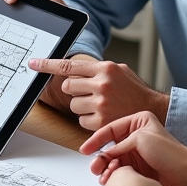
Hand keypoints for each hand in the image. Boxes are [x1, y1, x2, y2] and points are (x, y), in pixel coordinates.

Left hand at [29, 55, 168, 129]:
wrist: (153, 111)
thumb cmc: (134, 90)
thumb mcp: (119, 70)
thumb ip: (96, 69)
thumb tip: (72, 70)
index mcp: (105, 68)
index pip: (69, 65)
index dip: (48, 64)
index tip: (33, 63)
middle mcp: (102, 84)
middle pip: (68, 86)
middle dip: (73, 90)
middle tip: (87, 92)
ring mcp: (101, 104)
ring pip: (74, 104)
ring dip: (82, 106)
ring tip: (100, 105)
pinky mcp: (101, 122)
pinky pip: (81, 120)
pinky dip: (89, 119)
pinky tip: (103, 116)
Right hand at [80, 111, 186, 185]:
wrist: (185, 174)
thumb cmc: (168, 152)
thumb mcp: (140, 140)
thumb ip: (120, 145)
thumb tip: (105, 155)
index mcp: (138, 122)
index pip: (111, 129)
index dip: (96, 139)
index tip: (85, 150)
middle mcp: (135, 136)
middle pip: (110, 146)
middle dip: (101, 157)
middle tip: (94, 167)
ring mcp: (136, 153)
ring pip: (113, 160)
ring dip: (106, 168)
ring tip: (102, 176)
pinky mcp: (138, 168)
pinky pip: (119, 170)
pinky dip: (113, 175)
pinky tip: (109, 180)